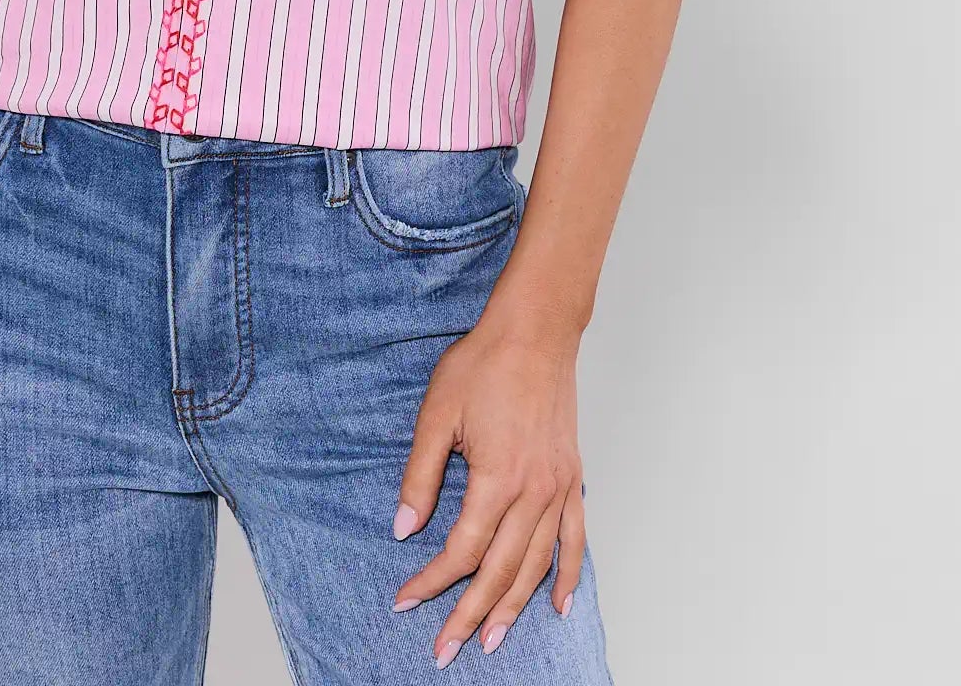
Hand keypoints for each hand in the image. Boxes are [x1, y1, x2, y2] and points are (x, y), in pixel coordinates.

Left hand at [390, 311, 584, 665]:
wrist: (535, 332)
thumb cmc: (484, 364)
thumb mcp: (437, 414)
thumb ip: (421, 476)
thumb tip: (404, 528)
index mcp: (498, 478)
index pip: (461, 549)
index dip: (431, 580)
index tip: (405, 601)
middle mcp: (534, 492)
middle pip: (500, 570)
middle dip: (469, 614)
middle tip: (446, 649)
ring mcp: (559, 488)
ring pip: (537, 564)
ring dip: (514, 607)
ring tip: (492, 640)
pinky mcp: (572, 479)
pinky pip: (575, 539)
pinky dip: (568, 576)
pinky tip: (557, 605)